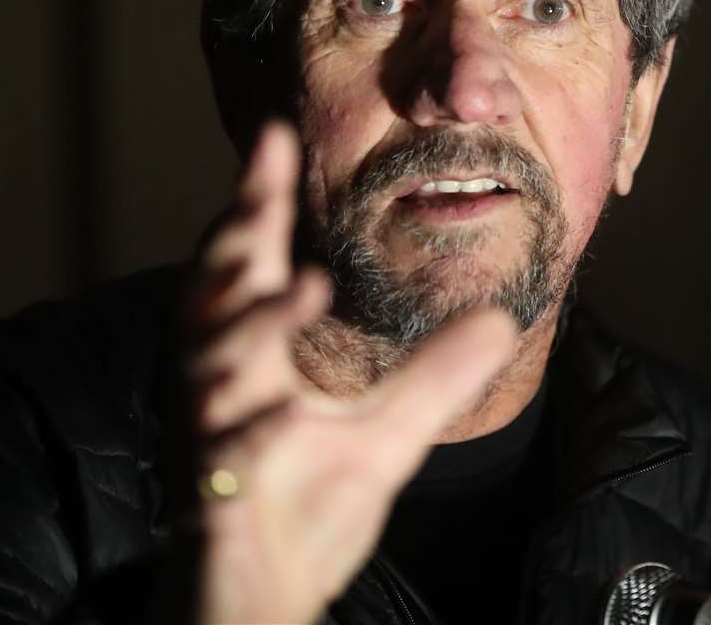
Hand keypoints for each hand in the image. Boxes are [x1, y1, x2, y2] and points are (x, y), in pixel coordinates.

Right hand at [181, 122, 516, 623]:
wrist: (258, 607)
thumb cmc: (302, 516)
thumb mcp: (388, 438)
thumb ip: (437, 377)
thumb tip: (501, 322)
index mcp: (250, 362)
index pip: (251, 264)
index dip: (257, 199)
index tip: (274, 132)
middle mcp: (218, 387)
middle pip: (213, 294)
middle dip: (234, 234)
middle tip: (260, 180)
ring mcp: (209, 441)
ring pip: (212, 367)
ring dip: (255, 323)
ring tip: (307, 284)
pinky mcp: (214, 503)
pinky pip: (224, 460)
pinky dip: (248, 435)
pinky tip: (280, 422)